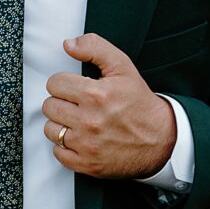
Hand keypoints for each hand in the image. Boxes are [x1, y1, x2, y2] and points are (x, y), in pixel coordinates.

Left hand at [42, 33, 176, 178]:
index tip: (75, 88)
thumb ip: (95, 48)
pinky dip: (65, 146)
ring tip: (78, 121)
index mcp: (95, 95)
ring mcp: (86, 144)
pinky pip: (58, 152)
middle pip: (49, 106)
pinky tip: (80, 138)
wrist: (160, 139)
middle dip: (62, 102)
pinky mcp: (86, 163)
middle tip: (77, 105)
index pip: (54, 83)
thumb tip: (69, 44)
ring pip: (50, 129)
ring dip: (61, 124)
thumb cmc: (139, 104)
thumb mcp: (123, 67)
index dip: (64, 83)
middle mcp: (89, 121)